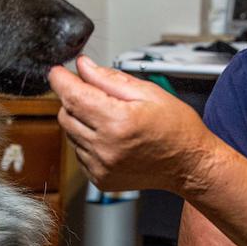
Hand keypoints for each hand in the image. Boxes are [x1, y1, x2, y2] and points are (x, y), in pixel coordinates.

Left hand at [48, 56, 216, 192]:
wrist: (189, 164)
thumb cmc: (177, 128)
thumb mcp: (148, 92)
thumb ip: (109, 79)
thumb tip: (83, 66)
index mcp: (118, 122)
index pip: (72, 96)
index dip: (60, 80)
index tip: (57, 72)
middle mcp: (106, 147)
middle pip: (65, 114)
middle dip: (73, 99)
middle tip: (95, 94)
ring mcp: (101, 166)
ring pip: (70, 134)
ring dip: (82, 121)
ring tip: (111, 119)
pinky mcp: (100, 179)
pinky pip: (79, 153)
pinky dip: (88, 142)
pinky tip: (111, 138)